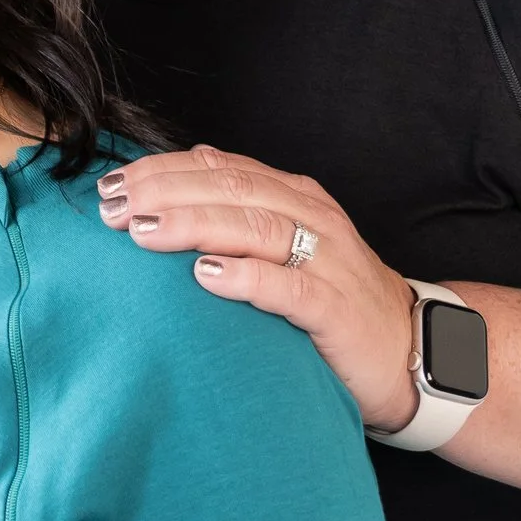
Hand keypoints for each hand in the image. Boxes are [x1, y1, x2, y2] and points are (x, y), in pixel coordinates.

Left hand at [99, 146, 418, 431]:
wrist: (409, 351)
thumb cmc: (332, 299)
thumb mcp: (288, 245)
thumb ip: (241, 212)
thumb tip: (183, 173)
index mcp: (295, 197)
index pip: (222, 169)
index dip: (163, 171)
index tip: (112, 185)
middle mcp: (313, 219)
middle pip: (232, 190)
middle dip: (166, 193)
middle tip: (114, 208)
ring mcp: (328, 262)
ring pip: (256, 228)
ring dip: (195, 225)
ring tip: (144, 231)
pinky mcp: (336, 309)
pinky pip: (288, 288)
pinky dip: (245, 277)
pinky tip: (205, 276)